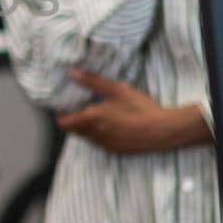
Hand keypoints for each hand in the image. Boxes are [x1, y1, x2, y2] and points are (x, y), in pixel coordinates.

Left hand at [55, 69, 208, 154]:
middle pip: (74, 131)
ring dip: (86, 128)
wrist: (162, 130)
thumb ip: (93, 81)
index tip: (65, 104)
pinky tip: (112, 124)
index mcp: (91, 120)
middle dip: (73, 119)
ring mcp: (105, 145)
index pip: (64, 123)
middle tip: (80, 106)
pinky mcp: (116, 151)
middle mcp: (94, 135)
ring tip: (96, 114)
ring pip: (87, 137)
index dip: (61, 114)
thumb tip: (72, 72)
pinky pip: (100, 143)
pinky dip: (99, 134)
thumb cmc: (139, 107)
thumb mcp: (116, 89)